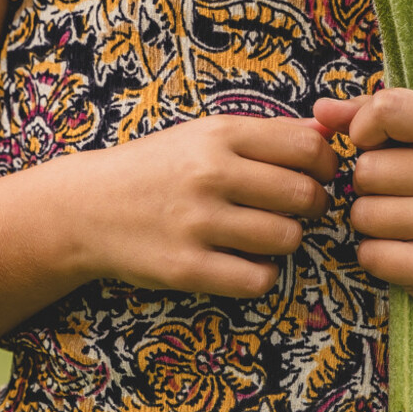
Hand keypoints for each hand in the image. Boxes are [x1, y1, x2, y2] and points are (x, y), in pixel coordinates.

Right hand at [81, 114, 337, 299]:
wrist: (85, 208)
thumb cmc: (157, 168)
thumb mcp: (204, 135)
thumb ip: (267, 133)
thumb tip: (327, 132)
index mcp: (219, 135)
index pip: (307, 149)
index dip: (326, 166)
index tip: (317, 176)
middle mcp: (209, 175)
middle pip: (304, 196)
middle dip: (313, 206)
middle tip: (297, 210)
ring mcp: (196, 223)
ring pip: (286, 239)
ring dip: (286, 240)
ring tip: (263, 234)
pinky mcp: (186, 268)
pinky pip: (258, 279)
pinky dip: (261, 274)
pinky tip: (244, 261)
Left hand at [313, 89, 412, 314]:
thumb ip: (378, 116)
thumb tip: (320, 111)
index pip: (388, 108)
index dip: (365, 126)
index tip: (376, 144)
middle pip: (365, 170)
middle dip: (370, 184)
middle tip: (404, 194)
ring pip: (362, 214)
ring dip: (372, 222)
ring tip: (408, 224)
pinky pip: (370, 254)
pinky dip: (378, 256)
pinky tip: (408, 251)